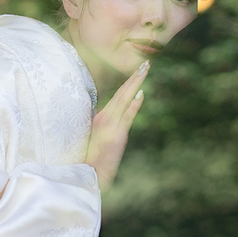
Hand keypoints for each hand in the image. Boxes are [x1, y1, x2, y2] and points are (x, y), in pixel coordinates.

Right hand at [85, 61, 148, 191]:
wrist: (91, 174)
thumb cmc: (93, 158)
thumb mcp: (96, 136)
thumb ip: (101, 123)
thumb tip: (104, 113)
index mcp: (101, 116)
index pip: (118, 94)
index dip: (129, 81)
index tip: (139, 69)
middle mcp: (105, 117)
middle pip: (122, 92)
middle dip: (135, 77)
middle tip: (146, 63)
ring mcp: (111, 125)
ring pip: (124, 99)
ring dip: (135, 83)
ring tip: (145, 70)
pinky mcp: (117, 135)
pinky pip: (127, 117)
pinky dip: (134, 105)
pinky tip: (141, 94)